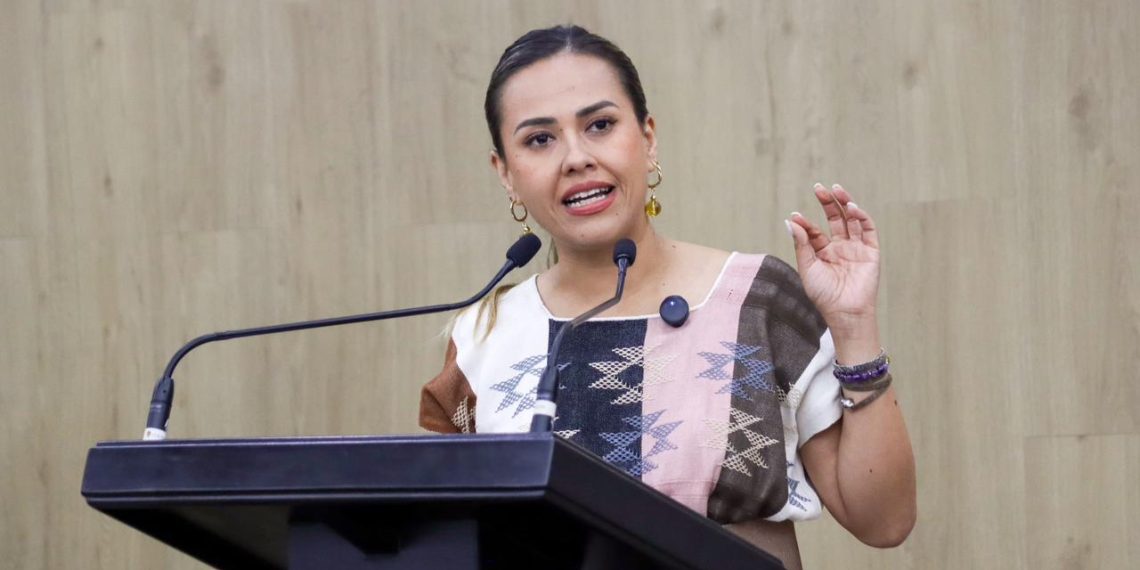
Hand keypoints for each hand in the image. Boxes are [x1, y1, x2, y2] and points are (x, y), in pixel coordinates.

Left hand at [785, 183, 880, 334]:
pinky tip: (851, 208)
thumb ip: (802, 244)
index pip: (815, 231)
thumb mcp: (807, 267)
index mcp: (823, 253)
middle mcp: (840, 248)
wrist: (844, 312)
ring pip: (852, 220)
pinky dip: (861, 217)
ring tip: (836, 190)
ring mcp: (856, 248)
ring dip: (845, 204)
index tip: (796, 215)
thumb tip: (790, 221)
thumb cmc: (823, 294)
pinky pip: (868, 230)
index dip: (806, 222)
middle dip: (828, 203)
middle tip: (819, 188)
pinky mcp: (871, 252)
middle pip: (835, 219)